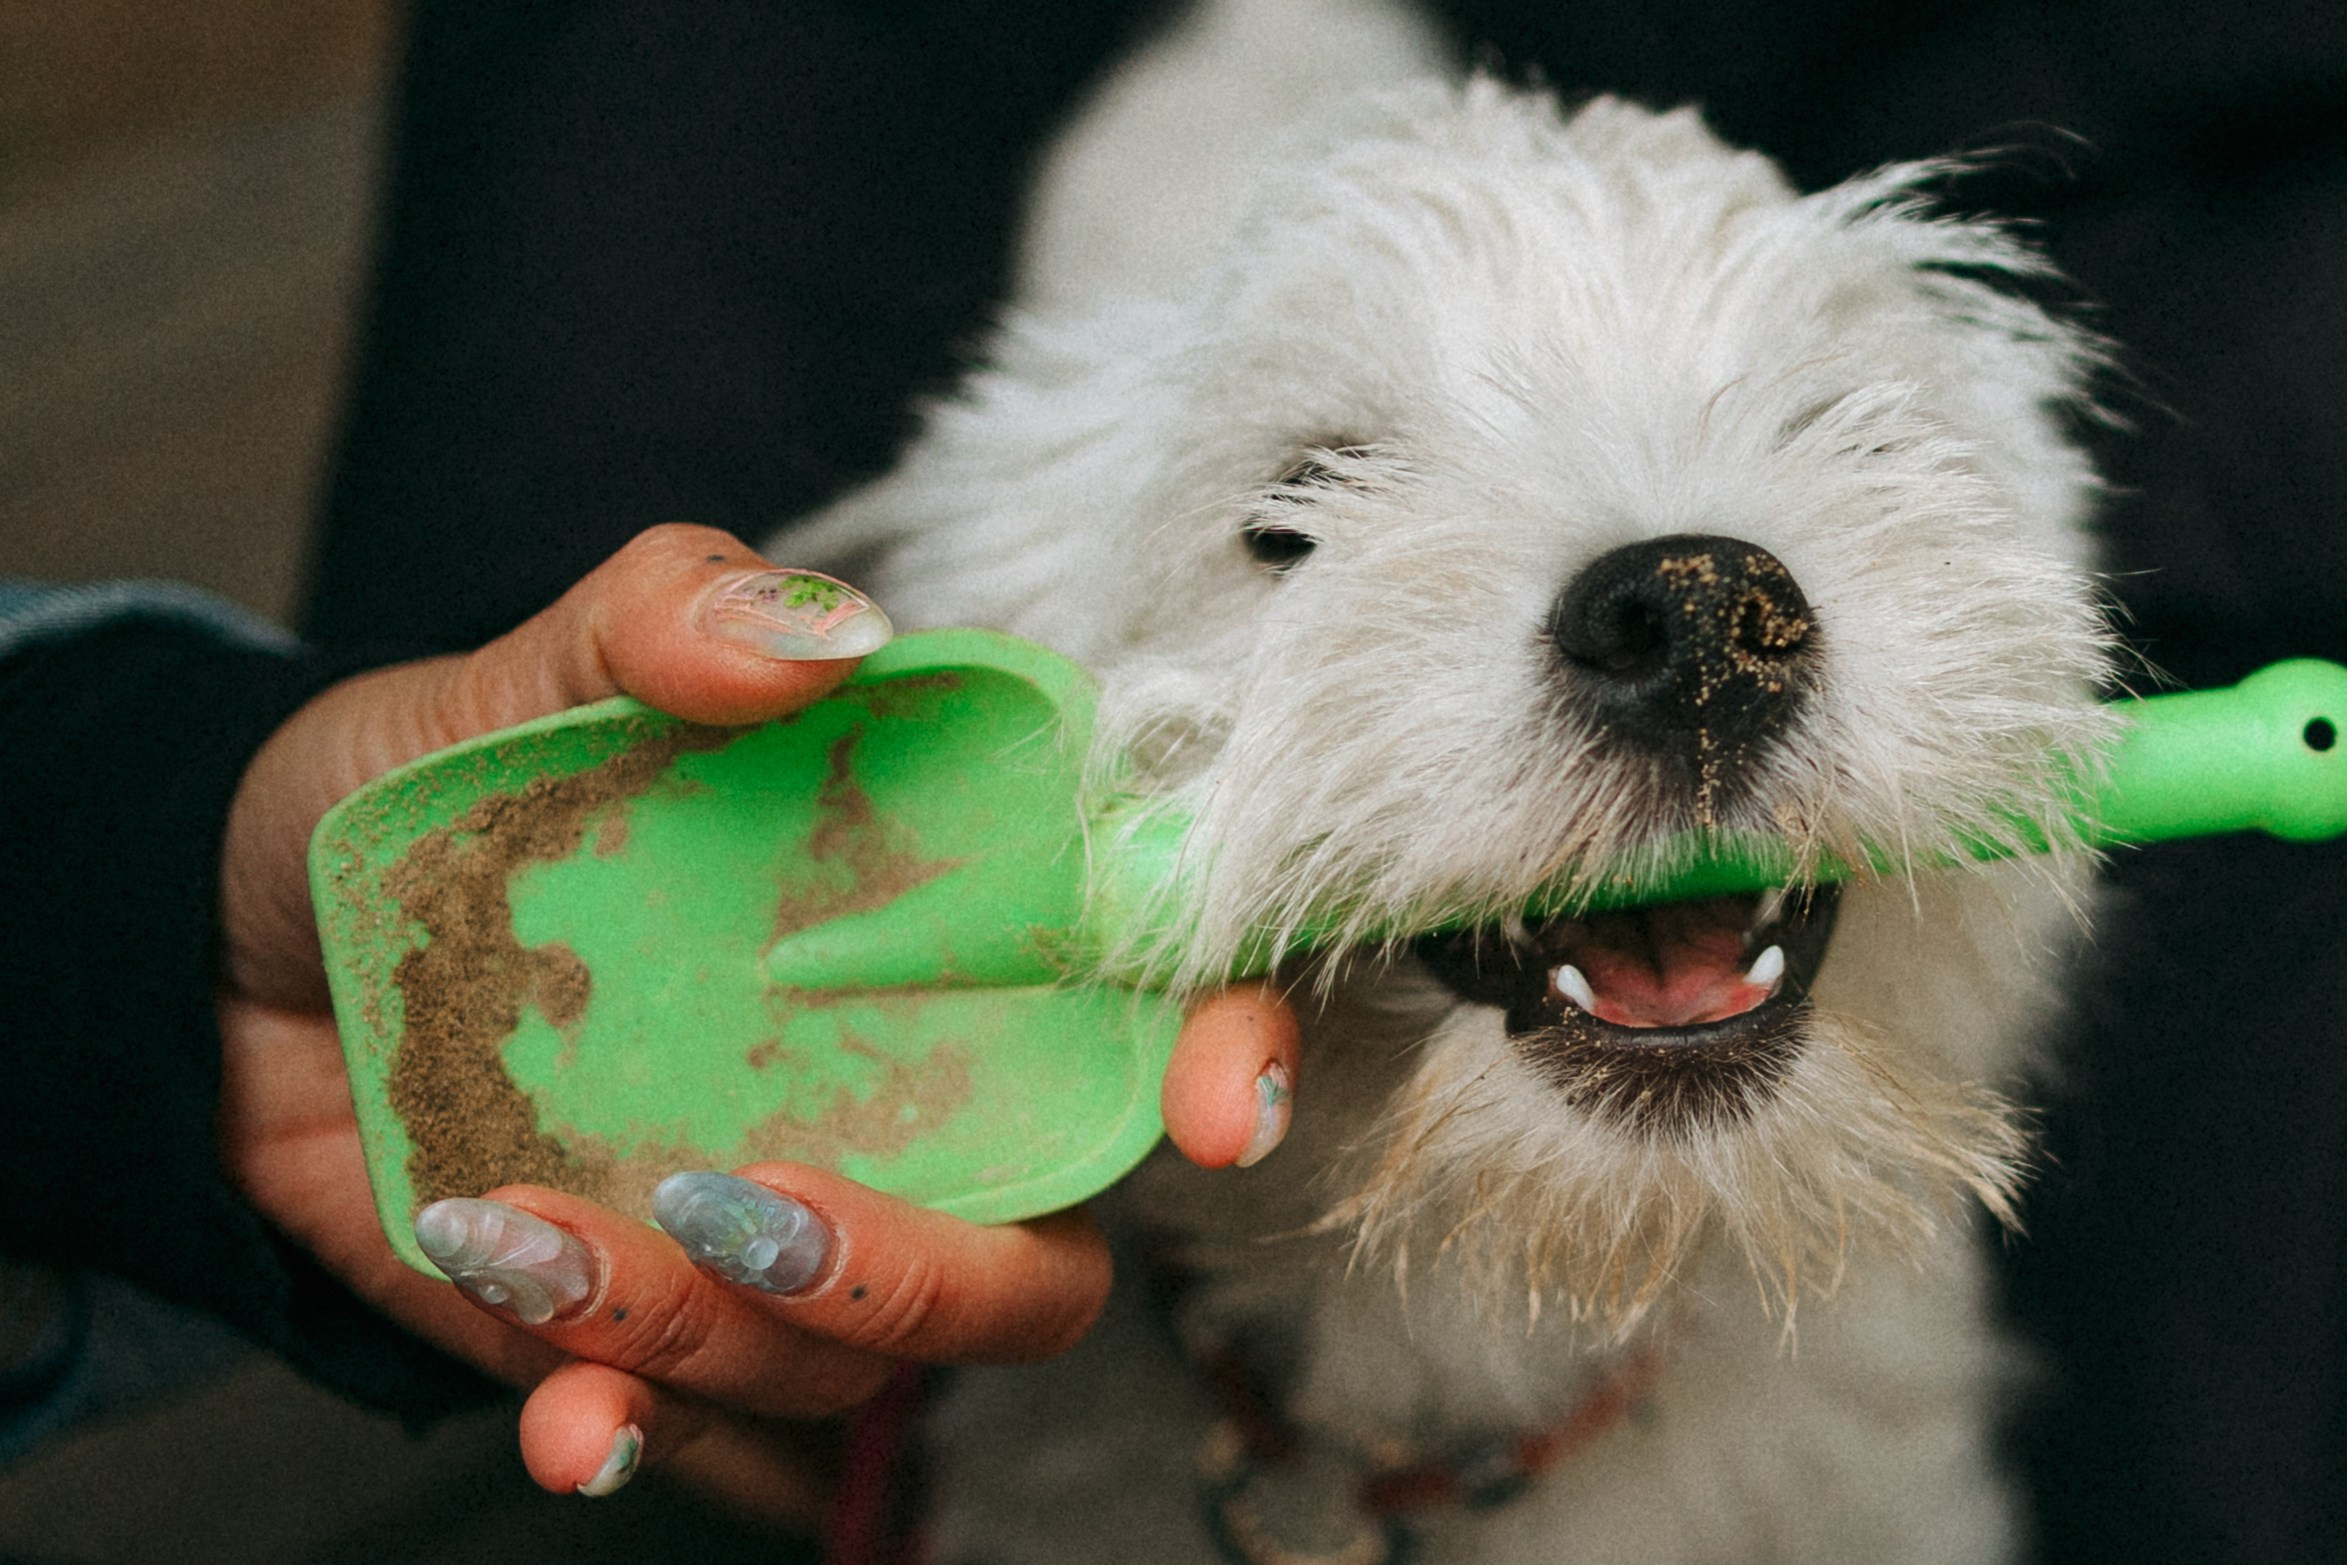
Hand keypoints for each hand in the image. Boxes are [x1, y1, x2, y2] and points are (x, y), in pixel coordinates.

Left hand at [213, 525, 1300, 1523]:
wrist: (221, 960)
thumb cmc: (414, 803)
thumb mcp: (512, 679)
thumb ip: (660, 615)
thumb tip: (820, 640)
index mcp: (909, 936)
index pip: (1137, 997)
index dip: (1226, 1048)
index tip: (1212, 1108)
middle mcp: (888, 1101)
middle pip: (1038, 1262)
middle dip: (930, 1280)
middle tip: (752, 1208)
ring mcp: (786, 1232)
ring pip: (863, 1374)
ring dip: (720, 1344)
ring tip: (526, 1246)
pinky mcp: (666, 1331)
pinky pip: (722, 1445)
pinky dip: (652, 1442)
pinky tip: (565, 1422)